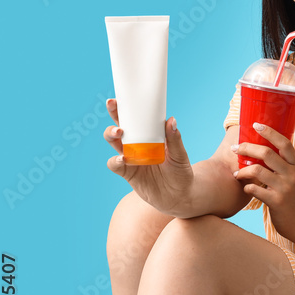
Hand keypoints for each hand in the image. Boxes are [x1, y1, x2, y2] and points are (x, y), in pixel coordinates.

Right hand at [103, 99, 194, 214]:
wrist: (179, 197)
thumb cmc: (181, 173)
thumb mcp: (181, 156)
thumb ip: (175, 140)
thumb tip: (171, 120)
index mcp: (150, 136)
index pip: (138, 119)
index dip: (129, 108)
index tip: (122, 96)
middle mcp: (137, 144)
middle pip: (121, 125)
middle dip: (115, 114)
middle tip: (113, 105)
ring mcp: (130, 158)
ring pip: (113, 142)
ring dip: (112, 134)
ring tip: (119, 132)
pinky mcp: (127, 172)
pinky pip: (115, 164)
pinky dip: (115, 161)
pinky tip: (123, 159)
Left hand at [233, 123, 294, 239]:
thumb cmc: (290, 197)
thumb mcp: (291, 177)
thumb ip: (281, 165)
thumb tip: (259, 148)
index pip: (284, 143)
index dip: (270, 132)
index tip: (256, 125)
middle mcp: (292, 174)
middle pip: (267, 153)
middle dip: (247, 148)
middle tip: (235, 149)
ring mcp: (285, 188)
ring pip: (258, 170)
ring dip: (243, 170)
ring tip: (237, 173)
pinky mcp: (277, 201)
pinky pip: (255, 189)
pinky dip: (246, 187)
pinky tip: (245, 188)